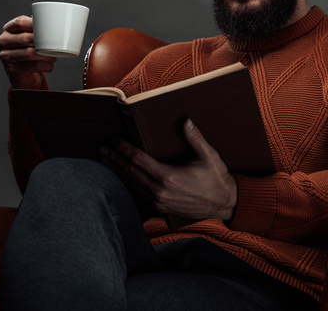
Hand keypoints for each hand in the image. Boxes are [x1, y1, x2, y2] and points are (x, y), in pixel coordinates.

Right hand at [0, 15, 56, 88]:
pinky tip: (50, 66)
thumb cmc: (29, 50)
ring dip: (45, 55)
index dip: (35, 24)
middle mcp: (3, 41)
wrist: (23, 74)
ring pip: (29, 53)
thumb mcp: (31, 36)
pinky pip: (31, 66)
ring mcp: (5, 56)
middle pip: (26, 38)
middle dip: (43, 42)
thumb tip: (55, 17)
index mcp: (8, 29)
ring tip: (54, 57)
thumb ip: (38, 27)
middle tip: (55, 46)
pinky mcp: (12, 69)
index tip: (50, 28)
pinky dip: (44, 66)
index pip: (20, 22)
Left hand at [107, 119, 237, 219]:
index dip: (124, 149)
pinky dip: (129, 183)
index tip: (114, 140)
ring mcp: (159, 201)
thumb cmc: (217, 179)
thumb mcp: (208, 156)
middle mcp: (160, 191)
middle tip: (102, 149)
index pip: (138, 160)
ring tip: (106, 161)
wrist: (225, 203)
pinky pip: (139, 193)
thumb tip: (185, 121)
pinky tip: (123, 177)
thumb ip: (195, 138)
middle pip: (130, 172)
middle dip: (115, 159)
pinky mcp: (161, 207)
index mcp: (168, 177)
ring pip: (132, 184)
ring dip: (118, 171)